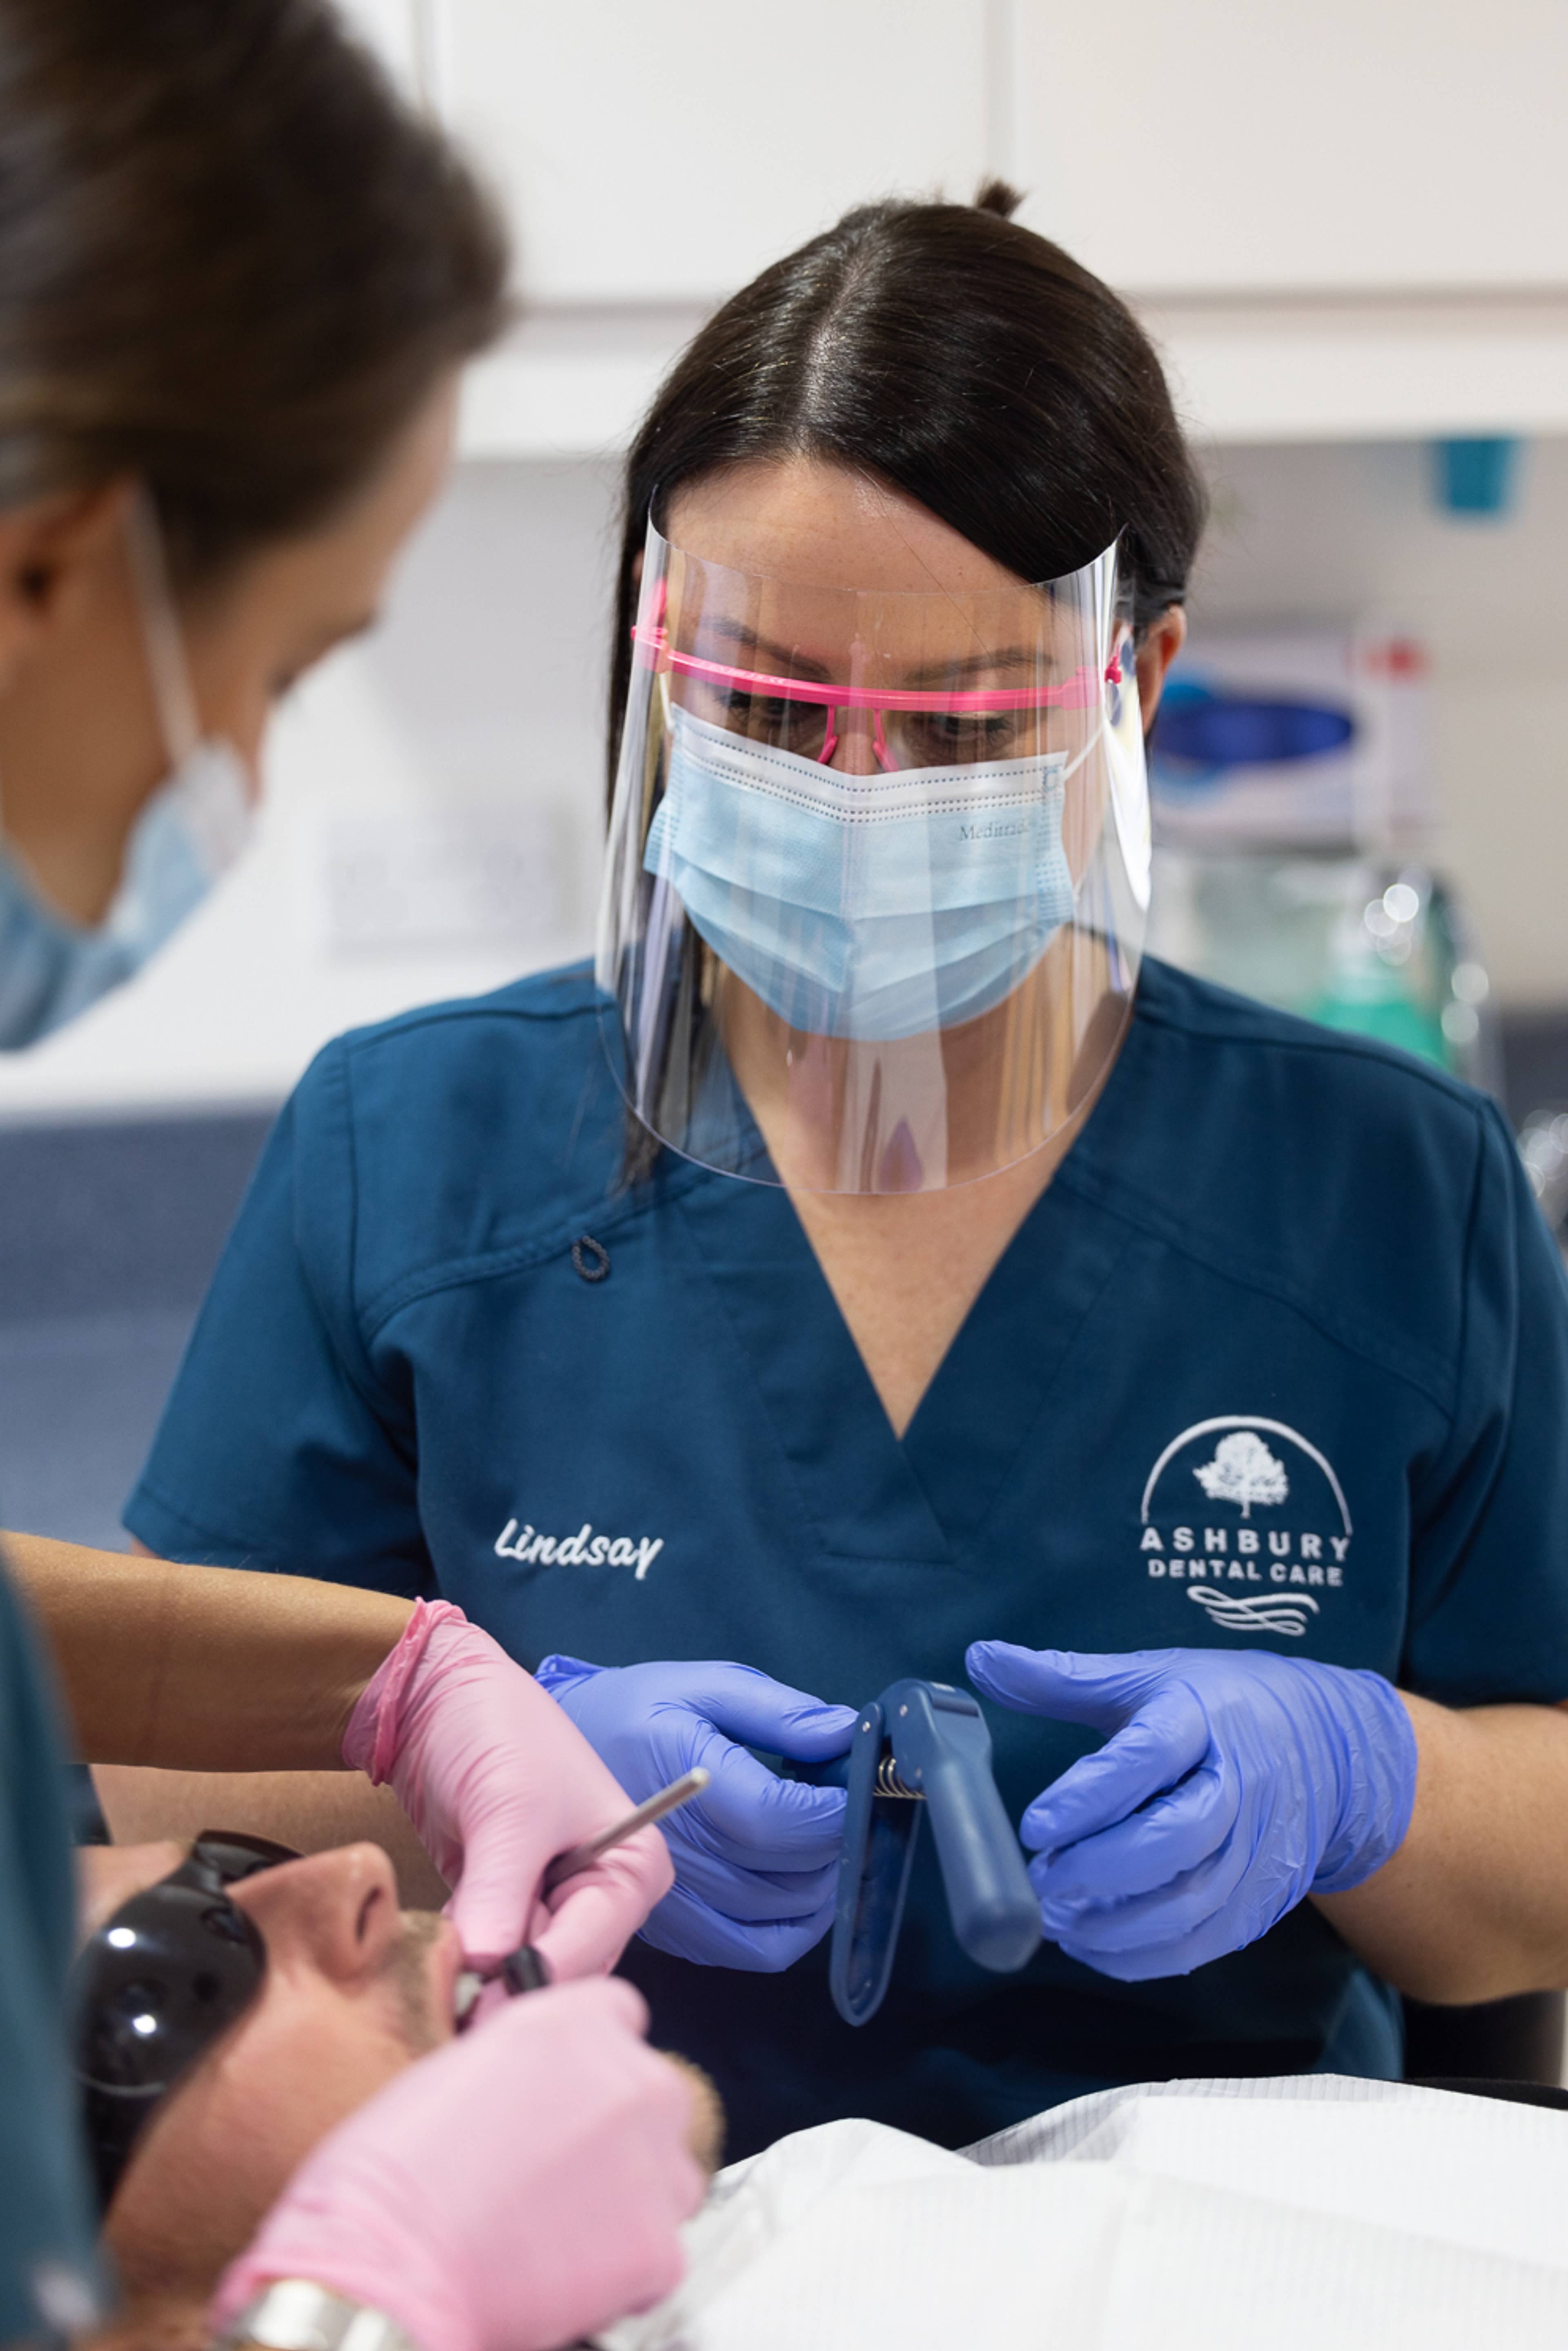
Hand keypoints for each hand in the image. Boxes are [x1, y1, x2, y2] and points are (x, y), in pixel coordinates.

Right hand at [211, 1979, 704, 2350]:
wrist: (387, 2267)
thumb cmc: (390, 2176)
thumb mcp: (455, 2070)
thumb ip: (520, 2067)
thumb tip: (534, 2091)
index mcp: (572, 2022)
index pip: (619, 2016)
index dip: (592, 2060)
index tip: (572, 2094)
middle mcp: (628, 2079)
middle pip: (651, 2098)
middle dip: (615, 2135)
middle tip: (556, 2178)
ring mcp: (652, 2163)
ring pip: (668, 2177)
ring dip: (627, 2201)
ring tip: (556, 2233)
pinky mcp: (659, 2246)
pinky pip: (660, 2255)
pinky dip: (623, 2273)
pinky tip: (561, 2278)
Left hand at [344, 1602, 672, 1974]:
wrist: (436, 1697)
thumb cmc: (497, 1730)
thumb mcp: (508, 1810)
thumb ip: (502, 1893)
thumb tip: (485, 1969)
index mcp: (630, 1866)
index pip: (591, 1945)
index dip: (537, 1977)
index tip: (482, 2005)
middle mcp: (599, 1893)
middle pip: (561, 1969)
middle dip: (506, 1983)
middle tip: (453, 1999)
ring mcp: (549, 1900)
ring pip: (520, 1968)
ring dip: (479, 1974)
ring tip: (441, 1968)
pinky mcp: (502, 1903)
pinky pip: (487, 1951)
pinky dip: (461, 1956)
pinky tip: (438, 1947)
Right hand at [534, 1656, 857, 1970]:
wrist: (562, 1760)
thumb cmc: (635, 1714)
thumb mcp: (705, 1687)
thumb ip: (779, 1712)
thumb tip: (844, 1732)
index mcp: (685, 1782)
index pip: (777, 1820)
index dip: (832, 1811)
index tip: (857, 1787)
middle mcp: (679, 1850)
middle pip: (787, 1874)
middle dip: (837, 1844)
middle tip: (848, 1811)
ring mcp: (674, 1899)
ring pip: (779, 1918)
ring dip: (823, 1886)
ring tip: (827, 1844)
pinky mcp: (675, 1927)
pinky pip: (753, 1949)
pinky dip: (793, 1928)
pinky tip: (803, 1889)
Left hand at [965, 1641, 1416, 1980]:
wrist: (1329, 1746)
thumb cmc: (1220, 1705)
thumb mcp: (1149, 1675)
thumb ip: (1064, 1677)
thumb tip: (979, 1659)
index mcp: (1205, 1717)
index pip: (1148, 1757)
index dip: (1090, 1796)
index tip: (1034, 1826)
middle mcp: (1242, 1785)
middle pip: (1178, 1837)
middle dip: (1102, 1867)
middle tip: (1041, 1879)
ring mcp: (1261, 1848)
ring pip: (1193, 1901)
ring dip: (1118, 1924)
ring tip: (1056, 1921)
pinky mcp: (1266, 1897)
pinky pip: (1205, 1941)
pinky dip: (1145, 1955)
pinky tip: (1095, 1946)